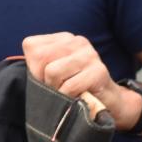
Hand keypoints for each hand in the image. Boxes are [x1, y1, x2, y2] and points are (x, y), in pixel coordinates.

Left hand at [20, 33, 139, 128]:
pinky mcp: (98, 71)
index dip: (33, 69)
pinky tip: (78, 98)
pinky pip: (69, 86)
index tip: (47, 81)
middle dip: (43, 80)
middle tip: (57, 89)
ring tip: (68, 93)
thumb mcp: (53, 73)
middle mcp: (77, 41)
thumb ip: (39, 66)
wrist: (110, 103)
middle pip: (40, 58)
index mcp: (63, 38)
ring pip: (52, 72)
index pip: (32, 47)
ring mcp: (90, 54)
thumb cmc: (77, 89)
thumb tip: (31, 72)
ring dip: (56, 90)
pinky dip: (68, 98)